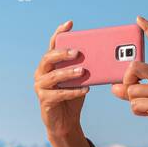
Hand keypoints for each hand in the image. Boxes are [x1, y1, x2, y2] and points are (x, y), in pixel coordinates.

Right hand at [35, 20, 92, 146]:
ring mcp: (40, 87)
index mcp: (50, 64)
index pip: (53, 44)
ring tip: (83, 71)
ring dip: (68, 73)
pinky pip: (58, 94)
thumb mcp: (80, 79)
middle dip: (62, 54)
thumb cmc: (73, 96)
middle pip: (48, 58)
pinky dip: (72, 91)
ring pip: (52, 77)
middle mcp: (41, 73)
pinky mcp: (44, 101)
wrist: (65, 122)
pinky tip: (85, 89)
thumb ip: (86, 67)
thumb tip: (106, 56)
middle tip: (77, 52)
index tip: (69, 24)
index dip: (59, 33)